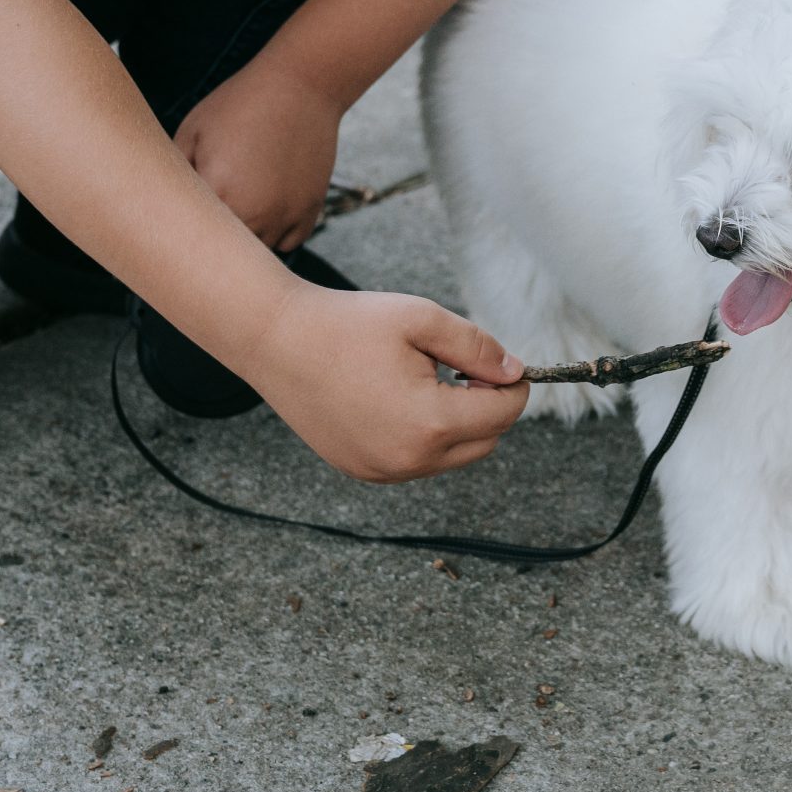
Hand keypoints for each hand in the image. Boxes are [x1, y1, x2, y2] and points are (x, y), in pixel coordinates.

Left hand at [176, 55, 343, 249]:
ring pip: (255, 251)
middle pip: (223, 252)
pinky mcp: (309, 211)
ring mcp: (285, 216)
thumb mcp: (192, 131)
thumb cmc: (239, 104)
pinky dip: (275, 233)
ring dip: (243, 239)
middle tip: (203, 223)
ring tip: (236, 210)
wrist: (301, 86)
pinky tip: (265, 209)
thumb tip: (159, 205)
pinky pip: (287, 243)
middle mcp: (254, 213)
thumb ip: (175, 173)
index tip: (172, 229)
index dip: (178, 233)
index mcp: (217, 192)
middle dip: (210, 240)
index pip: (190, 236)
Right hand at [245, 283, 527, 482]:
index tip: (502, 362)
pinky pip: (415, 462)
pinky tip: (399, 399)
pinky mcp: (362, 470)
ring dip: (455, 424)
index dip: (513, 385)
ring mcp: (382, 471)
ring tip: (425, 381)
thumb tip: (515, 372)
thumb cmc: (348, 324)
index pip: (503, 414)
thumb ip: (478, 348)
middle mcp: (409, 459)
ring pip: (452, 457)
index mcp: (430, 423)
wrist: (276, 340)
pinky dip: (423, 437)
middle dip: (487, 407)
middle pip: (485, 442)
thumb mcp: (423, 320)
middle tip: (462, 369)